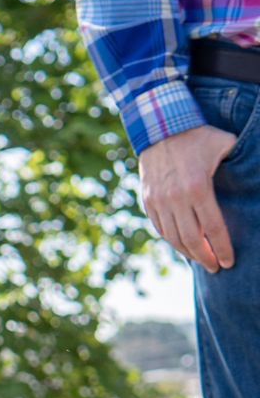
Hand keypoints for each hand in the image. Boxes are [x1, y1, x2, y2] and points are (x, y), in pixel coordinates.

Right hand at [140, 125, 238, 272]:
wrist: (161, 128)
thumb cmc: (199, 136)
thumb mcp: (226, 145)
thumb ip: (239, 164)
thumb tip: (257, 175)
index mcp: (198, 188)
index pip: (213, 228)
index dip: (222, 249)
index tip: (229, 262)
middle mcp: (176, 199)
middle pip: (192, 239)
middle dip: (206, 258)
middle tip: (215, 268)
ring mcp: (159, 201)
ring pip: (173, 237)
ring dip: (188, 253)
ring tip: (201, 261)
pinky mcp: (148, 201)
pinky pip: (160, 228)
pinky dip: (171, 240)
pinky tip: (182, 246)